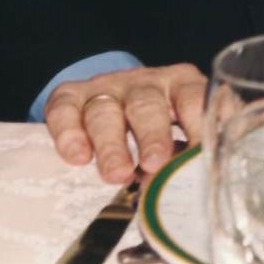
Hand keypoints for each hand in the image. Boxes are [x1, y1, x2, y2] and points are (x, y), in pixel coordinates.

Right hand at [42, 63, 206, 182]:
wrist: (112, 99)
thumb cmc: (158, 123)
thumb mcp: (180, 130)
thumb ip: (185, 153)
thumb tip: (189, 182)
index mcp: (180, 84)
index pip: (193, 99)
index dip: (197, 126)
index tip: (198, 155)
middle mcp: (144, 82)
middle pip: (147, 105)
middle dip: (152, 135)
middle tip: (156, 163)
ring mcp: (105, 87)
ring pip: (105, 112)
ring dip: (111, 146)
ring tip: (118, 175)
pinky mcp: (70, 96)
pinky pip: (65, 110)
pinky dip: (69, 133)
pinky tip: (78, 157)